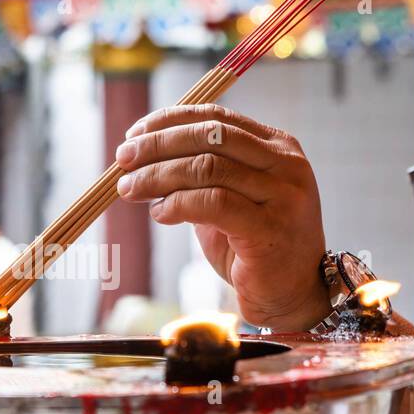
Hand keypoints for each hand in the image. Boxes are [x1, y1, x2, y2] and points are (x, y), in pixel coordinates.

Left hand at [115, 105, 329, 330]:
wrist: (290, 295)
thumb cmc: (253, 246)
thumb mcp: (229, 198)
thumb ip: (201, 172)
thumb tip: (142, 155)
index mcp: (278, 147)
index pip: (216, 118)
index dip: (169, 121)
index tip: (133, 135)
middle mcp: (286, 165)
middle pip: (210, 137)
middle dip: (158, 145)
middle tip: (123, 160)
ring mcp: (283, 195)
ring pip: (207, 168)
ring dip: (158, 176)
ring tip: (130, 189)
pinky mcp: (270, 228)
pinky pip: (213, 203)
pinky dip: (177, 204)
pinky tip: (160, 213)